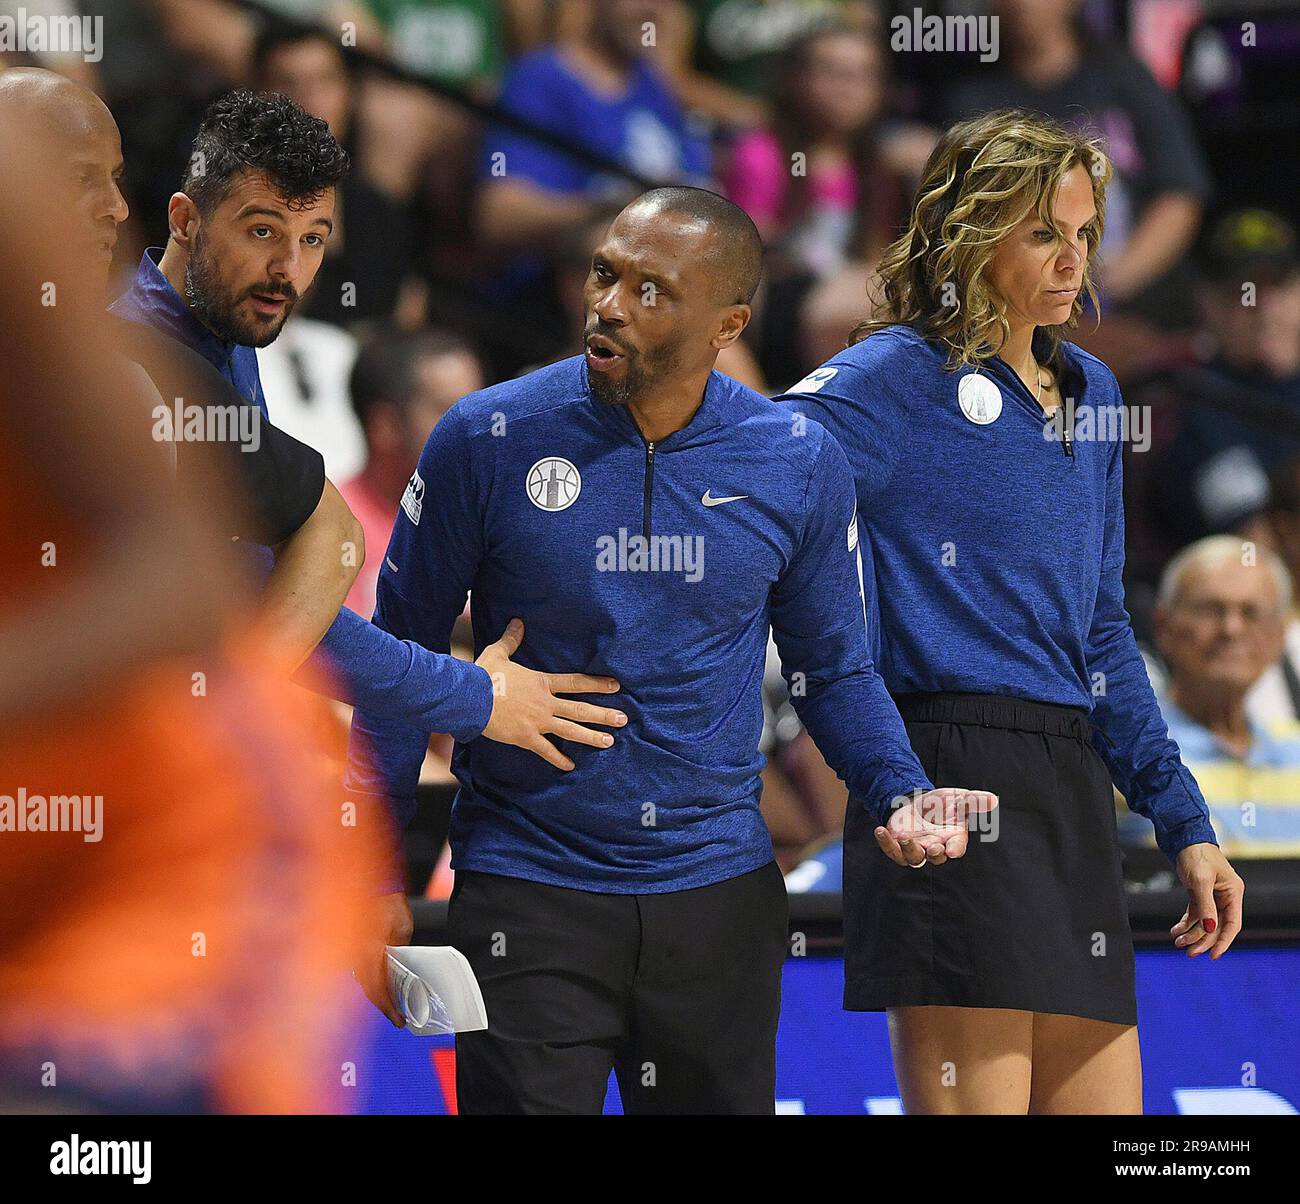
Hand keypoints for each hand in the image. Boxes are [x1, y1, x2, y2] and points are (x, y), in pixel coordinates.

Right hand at [355, 891, 413, 1026]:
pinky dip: (371, 982)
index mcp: (369, 952)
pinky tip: (381, 988)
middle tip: (398, 1019)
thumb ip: (398, 950)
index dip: (388, 1007)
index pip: (377, 988)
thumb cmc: (389, 903)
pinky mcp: (354, 948)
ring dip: (376, 995)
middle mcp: (357, 956)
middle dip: (383, 1006)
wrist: (375, 887)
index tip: (400, 1020)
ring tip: (392, 1007)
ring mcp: (353, 952)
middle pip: (369, 989)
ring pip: (363, 982)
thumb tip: (397, 969)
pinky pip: (361, 971)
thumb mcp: (401, 928)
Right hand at [476, 619, 625, 769]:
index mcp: (542, 683)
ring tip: (609, 742)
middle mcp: (545, 703)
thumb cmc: (483, 675)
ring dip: (591, 737)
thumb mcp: (498, 653)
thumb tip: (518, 622)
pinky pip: (546, 751)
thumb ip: (512, 639)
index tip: (616, 686)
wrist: (469, 698)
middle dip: (603, 715)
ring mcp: (537, 722)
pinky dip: (558, 759)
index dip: (597, 684)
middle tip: (623, 719)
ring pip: (570, 731)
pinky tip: (570, 766)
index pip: (576, 682)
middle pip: (580, 710)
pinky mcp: (525, 738)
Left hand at [874, 788, 998, 867]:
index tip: (953, 850)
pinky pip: (892, 851)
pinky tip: (880, 830)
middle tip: (932, 847)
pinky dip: (885, 843)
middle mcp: (935, 847)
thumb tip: (994, 799)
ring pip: (913, 858)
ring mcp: (916, 848)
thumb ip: (974, 800)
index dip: (955, 849)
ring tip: (904, 838)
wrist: (918, 802)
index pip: (956, 848)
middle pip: (935, 857)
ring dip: (908, 850)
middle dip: (934, 853)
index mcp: (953, 838)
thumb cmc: (943, 804)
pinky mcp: (898, 846)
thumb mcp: (958, 798)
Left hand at [1172, 843, 1243, 958]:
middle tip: (1189, 952)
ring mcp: (1213, 896)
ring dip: (1192, 933)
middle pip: (1217, 926)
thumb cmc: (1196, 854)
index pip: (1232, 924)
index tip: (1214, 955)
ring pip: (1205, 922)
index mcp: (1233, 893)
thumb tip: (1210, 928)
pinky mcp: (1200, 894)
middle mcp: (1226, 897)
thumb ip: (1205, 905)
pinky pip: (1196, 914)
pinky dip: (1186, 923)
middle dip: (1203, 940)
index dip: (1223, 941)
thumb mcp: (1200, 881)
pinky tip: (1176, 931)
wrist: (1185, 839)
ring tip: (1178, 941)